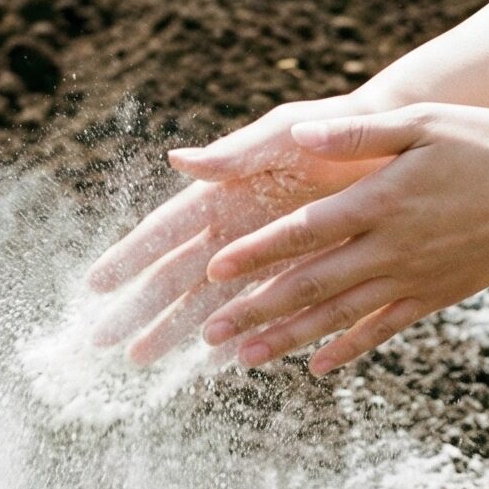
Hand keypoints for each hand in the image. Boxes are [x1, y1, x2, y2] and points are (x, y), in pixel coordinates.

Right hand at [83, 93, 400, 364]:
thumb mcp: (283, 135)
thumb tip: (178, 162)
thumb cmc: (333, 128)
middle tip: (104, 342)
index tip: (96, 285)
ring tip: (143, 359)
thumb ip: (236, 154)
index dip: (130, 258)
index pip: (165, 232)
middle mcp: (236, 229)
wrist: (391, 144)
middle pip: (177, 277)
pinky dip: (237, 333)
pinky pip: (259, 311)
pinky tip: (213, 359)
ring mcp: (264, 255)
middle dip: (140, 308)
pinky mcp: (299, 272)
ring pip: (211, 301)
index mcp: (223, 193)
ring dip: (176, 330)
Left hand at [200, 104, 488, 373]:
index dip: (257, 252)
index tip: (213, 270)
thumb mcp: (425, 122)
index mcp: (379, 201)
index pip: (303, 231)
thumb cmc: (486, 145)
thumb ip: (360, 132)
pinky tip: (317, 367)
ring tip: (243, 358)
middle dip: (255, 309)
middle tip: (208, 331)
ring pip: (337, 316)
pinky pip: (382, 330)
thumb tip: (302, 134)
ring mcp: (410, 279)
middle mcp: (389, 249)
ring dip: (287, 338)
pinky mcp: (432, 297)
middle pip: (309, 284)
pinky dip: (348, 349)